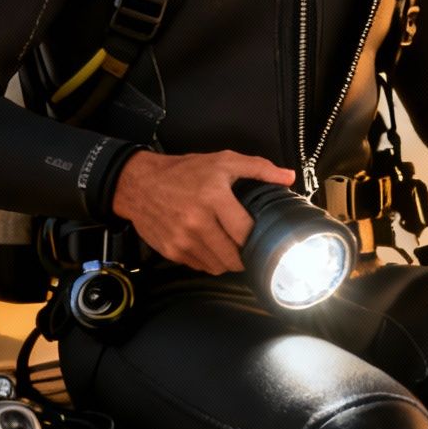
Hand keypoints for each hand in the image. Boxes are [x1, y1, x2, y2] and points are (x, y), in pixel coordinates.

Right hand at [110, 150, 297, 275]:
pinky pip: (200, 266)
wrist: (139, 184)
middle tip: (246, 246)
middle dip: (244, 255)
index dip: (257, 238)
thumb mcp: (223, 161)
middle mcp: (197, 222)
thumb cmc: (183, 171)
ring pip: (218, 266)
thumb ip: (259, 168)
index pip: (246, 233)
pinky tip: (208, 244)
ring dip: (227, 260)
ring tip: (227, 244)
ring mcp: (182, 240)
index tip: (261, 237)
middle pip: (234, 257)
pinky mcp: (172, 251)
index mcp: (213, 198)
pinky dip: (208, 260)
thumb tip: (288, 177)